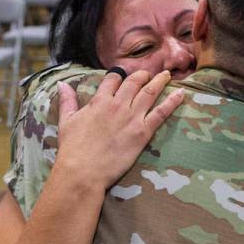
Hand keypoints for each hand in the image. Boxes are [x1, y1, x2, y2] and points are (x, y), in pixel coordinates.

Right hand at [55, 69, 183, 190]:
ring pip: (150, 92)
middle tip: (148, 73)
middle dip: (142, 75)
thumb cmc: (73, 149)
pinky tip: (181, 93)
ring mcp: (132, 117)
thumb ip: (67, 101)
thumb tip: (62, 84)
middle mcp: (118, 105)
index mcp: (99, 101)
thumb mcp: (66, 121)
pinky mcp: (143, 132)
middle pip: (134, 82)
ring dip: (159, 81)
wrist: (84, 170)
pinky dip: (173, 101)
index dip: (119, 76)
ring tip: (166, 75)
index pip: (113, 80)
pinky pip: (162, 112)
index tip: (123, 75)